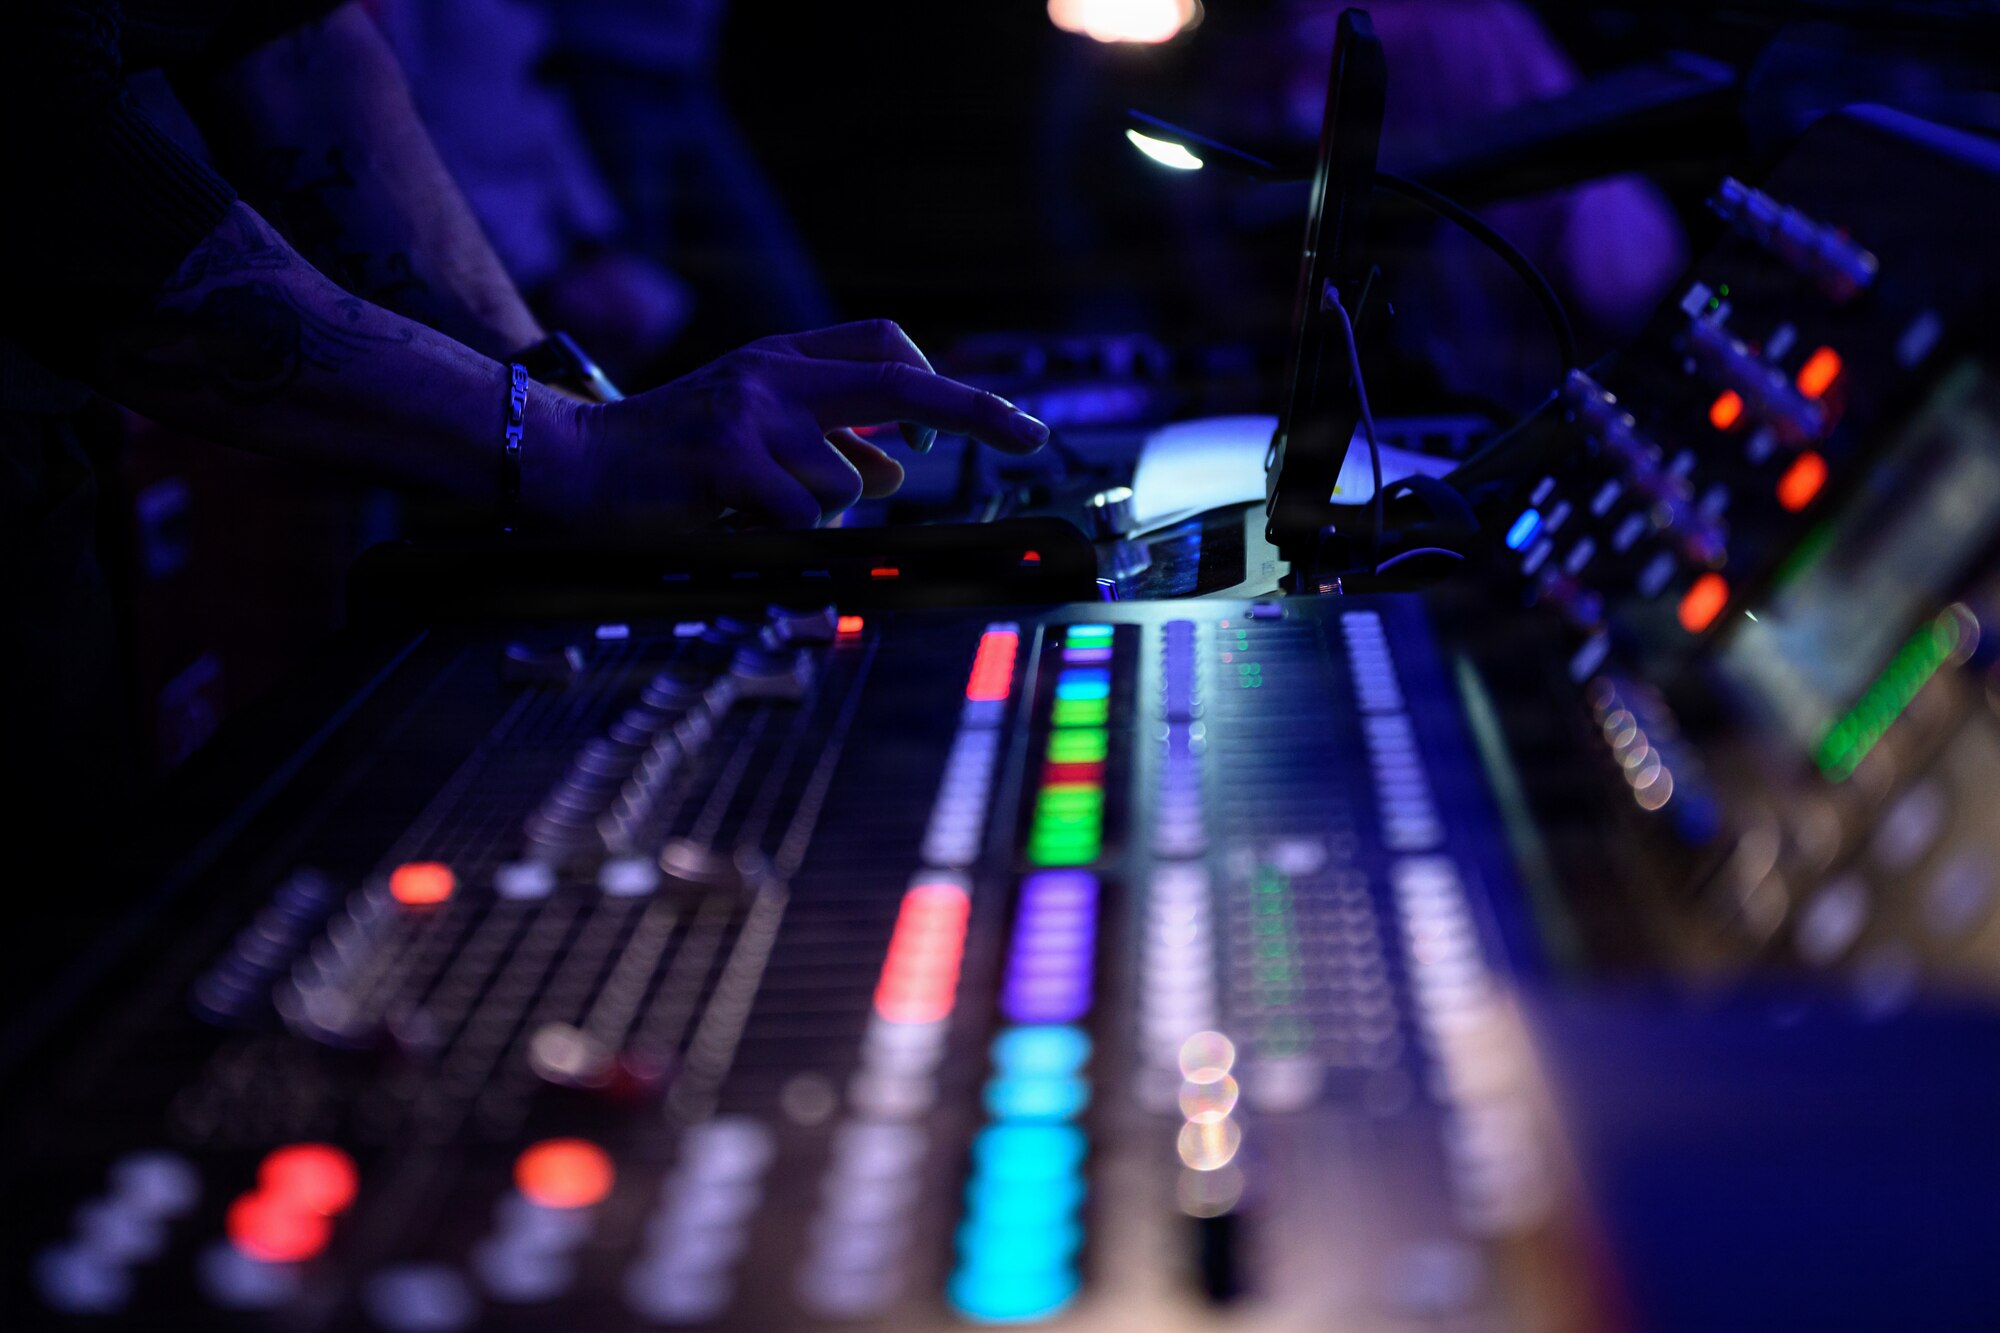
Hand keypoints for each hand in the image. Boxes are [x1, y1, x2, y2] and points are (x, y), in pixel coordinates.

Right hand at [546, 320, 1047, 529]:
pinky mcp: (727, 459)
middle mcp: (773, 373)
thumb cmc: (669, 456)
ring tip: (752, 505)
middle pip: (897, 382)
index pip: (884, 346)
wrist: (570, 461)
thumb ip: (823, 434)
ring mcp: (751, 412)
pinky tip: (734, 521)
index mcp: (781, 358)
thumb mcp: (751, 425)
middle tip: (1032, 436)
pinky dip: (781, 535)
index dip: (943, 382)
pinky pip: (800, 515)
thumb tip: (897, 463)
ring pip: (846, 482)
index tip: (998, 417)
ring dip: (817, 511)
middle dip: (976, 410)